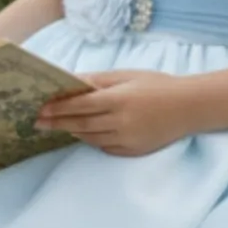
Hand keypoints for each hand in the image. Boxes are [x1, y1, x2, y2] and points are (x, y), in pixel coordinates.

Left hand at [35, 71, 193, 157]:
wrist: (189, 107)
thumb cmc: (157, 85)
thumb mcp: (128, 76)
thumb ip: (99, 81)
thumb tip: (72, 82)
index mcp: (119, 99)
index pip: (80, 105)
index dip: (58, 107)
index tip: (40, 107)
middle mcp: (121, 122)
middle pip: (81, 124)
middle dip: (57, 123)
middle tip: (38, 122)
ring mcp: (127, 139)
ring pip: (90, 138)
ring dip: (72, 131)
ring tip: (56, 126)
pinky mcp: (132, 151)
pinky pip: (104, 147)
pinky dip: (91, 139)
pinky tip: (82, 133)